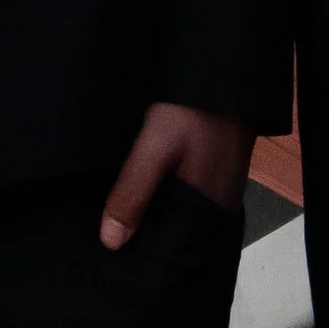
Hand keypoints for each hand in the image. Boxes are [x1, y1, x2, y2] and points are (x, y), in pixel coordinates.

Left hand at [100, 101, 250, 249]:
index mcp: (208, 211)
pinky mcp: (215, 173)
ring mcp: (219, 190)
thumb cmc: (192, 109)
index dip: (143, 255)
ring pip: (178, 216)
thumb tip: (110, 242)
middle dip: (144, 237)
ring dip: (153, 217)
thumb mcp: (156, 145)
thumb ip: (134, 191)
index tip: (112, 260)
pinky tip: (141, 195)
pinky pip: (185, 199)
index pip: (174, 252)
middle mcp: (218, 209)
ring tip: (114, 222)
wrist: (223, 67)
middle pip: (176, 235)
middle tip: (105, 242)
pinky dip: (163, 200)